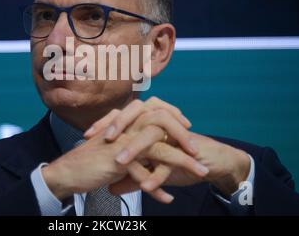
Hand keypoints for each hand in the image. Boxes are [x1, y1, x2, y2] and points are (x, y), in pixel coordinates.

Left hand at [86, 97, 250, 196]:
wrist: (212, 163)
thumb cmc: (178, 162)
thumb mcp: (151, 171)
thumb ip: (132, 177)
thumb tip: (110, 188)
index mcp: (148, 124)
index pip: (123, 115)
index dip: (105, 123)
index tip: (87, 136)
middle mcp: (160, 123)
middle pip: (137, 111)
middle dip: (119, 123)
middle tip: (104, 139)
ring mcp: (174, 134)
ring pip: (152, 132)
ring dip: (136, 148)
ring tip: (120, 163)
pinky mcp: (188, 148)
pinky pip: (171, 158)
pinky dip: (159, 174)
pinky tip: (148, 186)